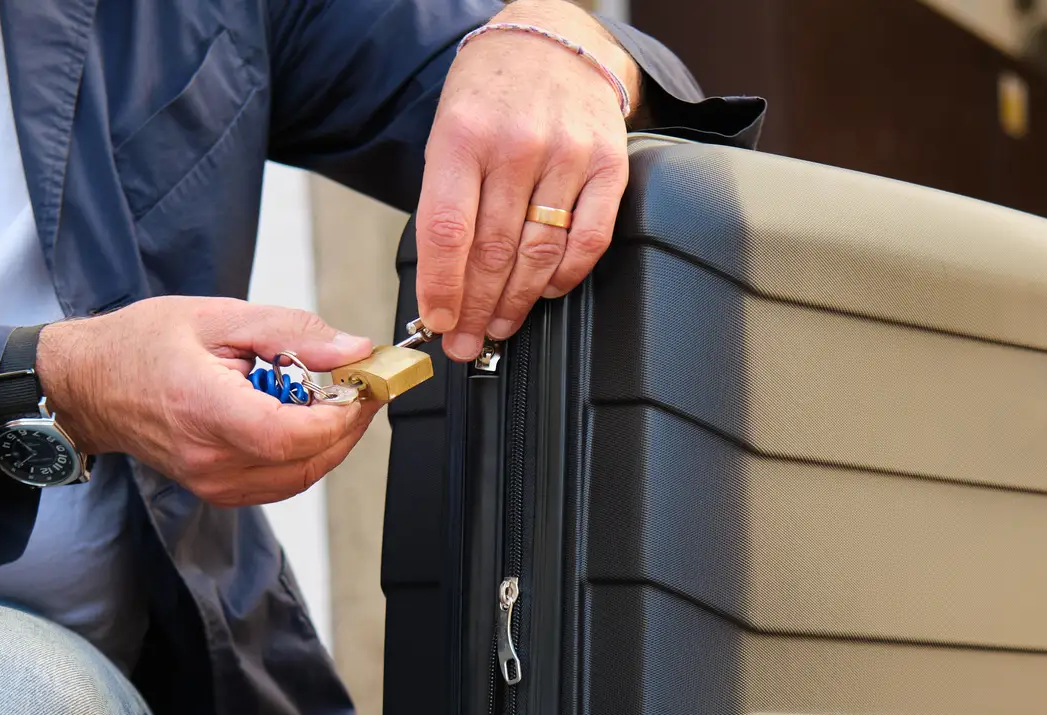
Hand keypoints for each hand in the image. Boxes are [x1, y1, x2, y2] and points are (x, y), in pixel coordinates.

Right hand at [38, 296, 384, 506]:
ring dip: (329, 439)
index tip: (363, 385)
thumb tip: (353, 350)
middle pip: (308, 460)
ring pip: (302, 475)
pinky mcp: (220, 492)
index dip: (340, 416)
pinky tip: (300, 418)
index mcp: (204, 410)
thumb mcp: (219, 318)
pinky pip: (283, 481)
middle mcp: (210, 459)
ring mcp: (214, 483)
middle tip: (360, 385)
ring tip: (328, 396)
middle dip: (347, 423)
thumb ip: (292, 333)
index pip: (292, 435)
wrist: (90, 385)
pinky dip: (304, 452)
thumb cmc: (141, 346)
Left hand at [416, 0, 640, 362]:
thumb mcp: (450, 130)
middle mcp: (517, 145)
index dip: (443, 288)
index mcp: (464, 134)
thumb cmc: (494, 93)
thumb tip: (442, 282)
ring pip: (539, 254)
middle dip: (476, 309)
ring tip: (500, 325)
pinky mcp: (608, 166)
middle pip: (494, 251)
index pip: (449, 230)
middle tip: (466, 342)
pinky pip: (588, 241)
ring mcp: (568, 156)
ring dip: (517, 302)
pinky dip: (565, 276)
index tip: (438, 323)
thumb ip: (446, 200)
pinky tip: (548, 291)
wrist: (552, 41)